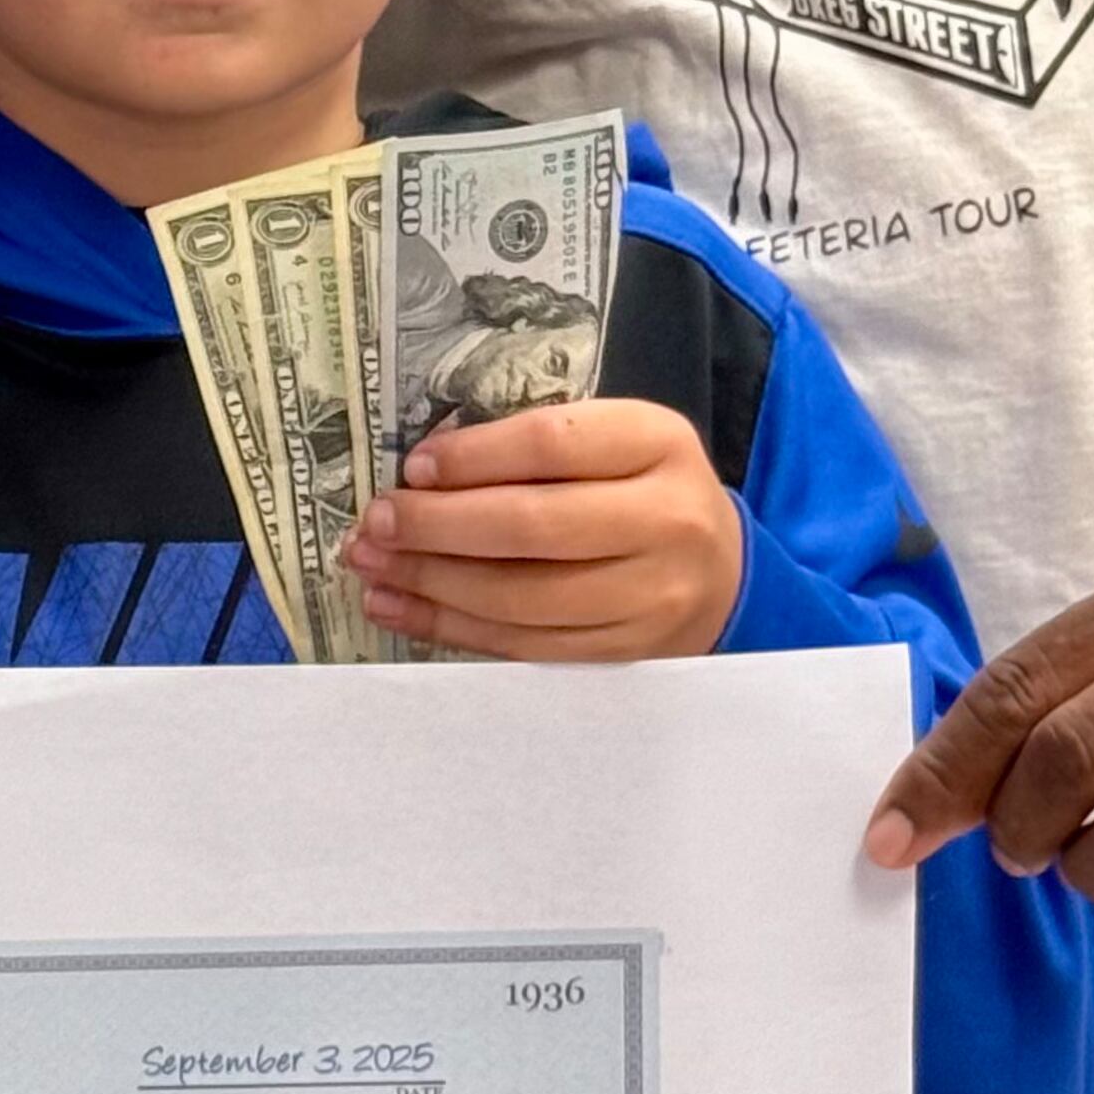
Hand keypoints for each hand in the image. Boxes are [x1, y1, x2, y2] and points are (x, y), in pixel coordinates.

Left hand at [344, 400, 745, 662]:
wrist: (722, 575)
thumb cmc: (644, 491)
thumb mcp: (615, 441)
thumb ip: (536, 447)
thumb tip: (423, 473)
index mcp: (658, 444)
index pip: (551, 445)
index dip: (471, 458)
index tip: (412, 467)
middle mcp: (664, 520)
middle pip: (530, 526)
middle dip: (436, 527)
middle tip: (373, 524)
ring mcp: (648, 597)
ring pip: (518, 598)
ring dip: (429, 583)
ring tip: (370, 566)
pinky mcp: (622, 652)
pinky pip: (522, 645)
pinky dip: (450, 627)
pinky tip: (400, 607)